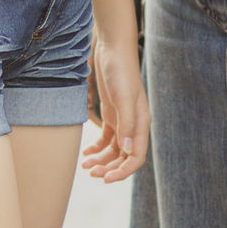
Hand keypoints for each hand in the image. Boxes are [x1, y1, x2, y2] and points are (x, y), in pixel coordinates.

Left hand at [81, 36, 148, 182]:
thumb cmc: (120, 71)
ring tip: (85, 166)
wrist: (113, 49)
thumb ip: (126, 124)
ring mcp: (122, 120)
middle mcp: (133, 125)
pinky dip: (97, 148)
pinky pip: (106, 138)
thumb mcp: (122, 98)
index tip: (106, 178)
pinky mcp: (112, 114)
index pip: (136, 156)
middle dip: (109, 168)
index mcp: (141, 123)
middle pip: (124, 156)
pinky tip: (86, 153)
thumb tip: (127, 151)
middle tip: (91, 173)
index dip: (123, 171)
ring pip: (114, 150)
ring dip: (101, 160)